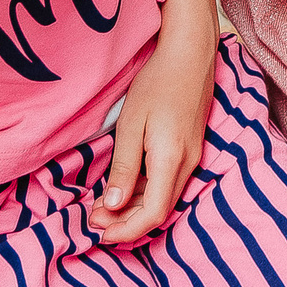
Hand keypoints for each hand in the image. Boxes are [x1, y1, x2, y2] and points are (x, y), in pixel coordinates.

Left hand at [91, 29, 213, 242]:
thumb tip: (113, 206)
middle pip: (159, 211)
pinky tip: (124, 186)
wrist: (190, 54)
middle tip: (93, 219)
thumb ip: (123, 167)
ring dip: (134, 208)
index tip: (100, 232)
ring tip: (102, 205)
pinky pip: (168, 183)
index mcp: (171, 159)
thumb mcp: (132, 123)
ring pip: (164, 199)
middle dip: (126, 222)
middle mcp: (188, 164)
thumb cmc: (158, 82)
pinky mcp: (191, 149)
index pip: (152, 214)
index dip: (126, 230)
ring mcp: (193, 157)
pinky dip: (145, 192)